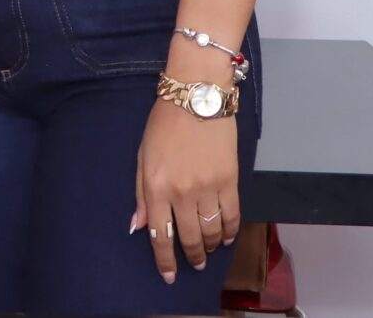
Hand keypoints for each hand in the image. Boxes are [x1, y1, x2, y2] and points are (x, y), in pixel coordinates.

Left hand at [130, 99, 238, 284]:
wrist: (196, 96)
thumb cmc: (164, 123)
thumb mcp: (143, 156)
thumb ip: (142, 194)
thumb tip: (139, 226)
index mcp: (156, 186)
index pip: (160, 234)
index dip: (165, 260)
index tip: (169, 275)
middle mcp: (182, 192)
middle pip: (190, 238)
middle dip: (192, 257)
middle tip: (195, 265)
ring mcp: (208, 187)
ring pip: (213, 231)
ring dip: (211, 246)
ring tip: (209, 250)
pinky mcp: (230, 180)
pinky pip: (233, 216)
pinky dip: (230, 231)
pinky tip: (226, 237)